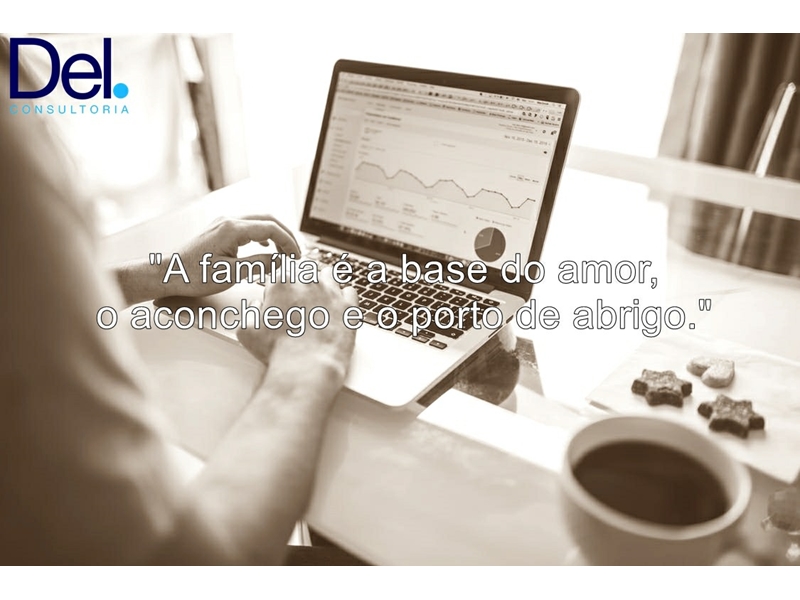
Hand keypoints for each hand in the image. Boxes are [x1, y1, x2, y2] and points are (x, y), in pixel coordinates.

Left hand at [165, 214, 300, 297]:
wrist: (168, 273)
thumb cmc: (193, 275)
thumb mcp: (231, 274)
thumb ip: (259, 264)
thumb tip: (280, 260)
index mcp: (232, 229)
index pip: (271, 228)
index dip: (288, 242)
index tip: (296, 257)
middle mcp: (228, 221)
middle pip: (268, 220)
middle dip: (286, 236)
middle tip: (295, 254)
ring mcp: (223, 223)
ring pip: (259, 221)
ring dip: (275, 234)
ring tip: (284, 252)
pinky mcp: (220, 230)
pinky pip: (248, 226)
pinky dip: (262, 235)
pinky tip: (265, 246)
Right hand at [237, 267, 357, 386]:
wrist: (307, 367)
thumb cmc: (278, 351)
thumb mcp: (247, 331)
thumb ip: (250, 311)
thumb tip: (256, 305)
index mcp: (282, 281)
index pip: (281, 272)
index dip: (279, 286)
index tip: (280, 298)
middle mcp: (308, 281)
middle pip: (306, 270)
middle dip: (302, 281)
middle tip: (299, 300)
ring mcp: (331, 292)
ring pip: (329, 275)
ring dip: (324, 283)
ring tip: (319, 300)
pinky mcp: (349, 306)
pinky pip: (350, 291)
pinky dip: (344, 297)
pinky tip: (338, 308)